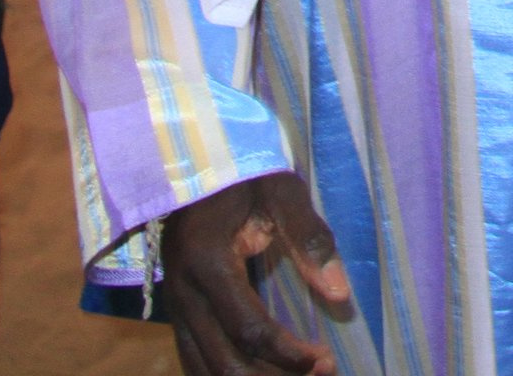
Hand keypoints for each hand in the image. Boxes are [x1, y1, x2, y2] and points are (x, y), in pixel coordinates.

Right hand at [163, 174, 352, 375]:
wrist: (196, 158)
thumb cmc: (244, 172)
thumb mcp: (282, 192)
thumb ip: (310, 239)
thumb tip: (339, 292)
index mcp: (208, 262)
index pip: (250, 329)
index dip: (289, 355)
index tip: (325, 362)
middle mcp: (183, 292)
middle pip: (223, 362)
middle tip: (319, 373)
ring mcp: (173, 304)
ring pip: (203, 369)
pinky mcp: (175, 309)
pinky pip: (193, 358)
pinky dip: (223, 374)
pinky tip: (259, 374)